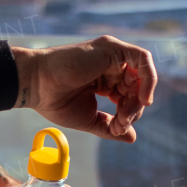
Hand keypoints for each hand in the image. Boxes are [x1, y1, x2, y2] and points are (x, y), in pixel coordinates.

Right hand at [16, 35, 157, 141]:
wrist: (37, 86)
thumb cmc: (55, 100)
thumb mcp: (89, 118)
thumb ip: (110, 127)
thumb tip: (132, 137)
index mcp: (105, 79)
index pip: (129, 95)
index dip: (128, 113)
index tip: (116, 129)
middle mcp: (110, 65)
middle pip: (137, 87)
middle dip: (134, 109)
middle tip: (120, 124)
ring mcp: (111, 55)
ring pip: (141, 75)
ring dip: (138, 99)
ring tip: (123, 115)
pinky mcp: (112, 48)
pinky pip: (142, 58)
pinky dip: (149, 78)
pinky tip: (142, 98)